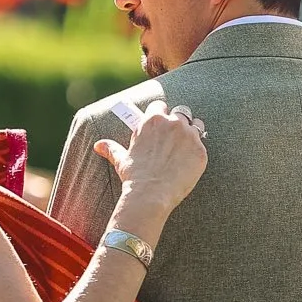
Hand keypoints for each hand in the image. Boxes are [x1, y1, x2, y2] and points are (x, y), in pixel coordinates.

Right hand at [95, 99, 207, 219]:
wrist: (151, 195)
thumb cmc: (134, 177)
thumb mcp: (121, 159)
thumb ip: (112, 148)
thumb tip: (99, 145)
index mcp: (152, 120)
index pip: (159, 106)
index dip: (160, 115)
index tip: (160, 124)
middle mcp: (172, 123)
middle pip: (181, 112)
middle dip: (178, 122)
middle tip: (174, 137)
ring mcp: (188, 135)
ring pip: (196, 124)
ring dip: (192, 132)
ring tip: (186, 147)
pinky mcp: (200, 150)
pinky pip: (202, 144)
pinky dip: (197, 151)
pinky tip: (190, 162)